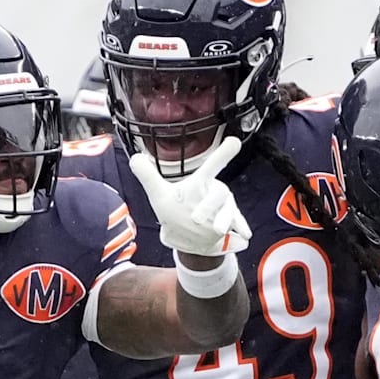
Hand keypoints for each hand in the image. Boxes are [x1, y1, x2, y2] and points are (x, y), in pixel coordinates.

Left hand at [129, 138, 251, 256]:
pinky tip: (245, 235)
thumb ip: (147, 175)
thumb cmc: (176, 211)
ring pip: (229, 210)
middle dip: (210, 205)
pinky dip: (241, 229)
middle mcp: (215, 194)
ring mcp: (224, 210)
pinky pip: (238, 225)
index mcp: (200, 183)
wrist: (188, 237)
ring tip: (217, 230)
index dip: (222, 153)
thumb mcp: (159, 194)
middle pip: (219, 193)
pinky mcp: (230, 225)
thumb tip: (134, 158)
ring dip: (225, 220)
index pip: (211, 166)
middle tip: (196, 218)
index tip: (234, 141)